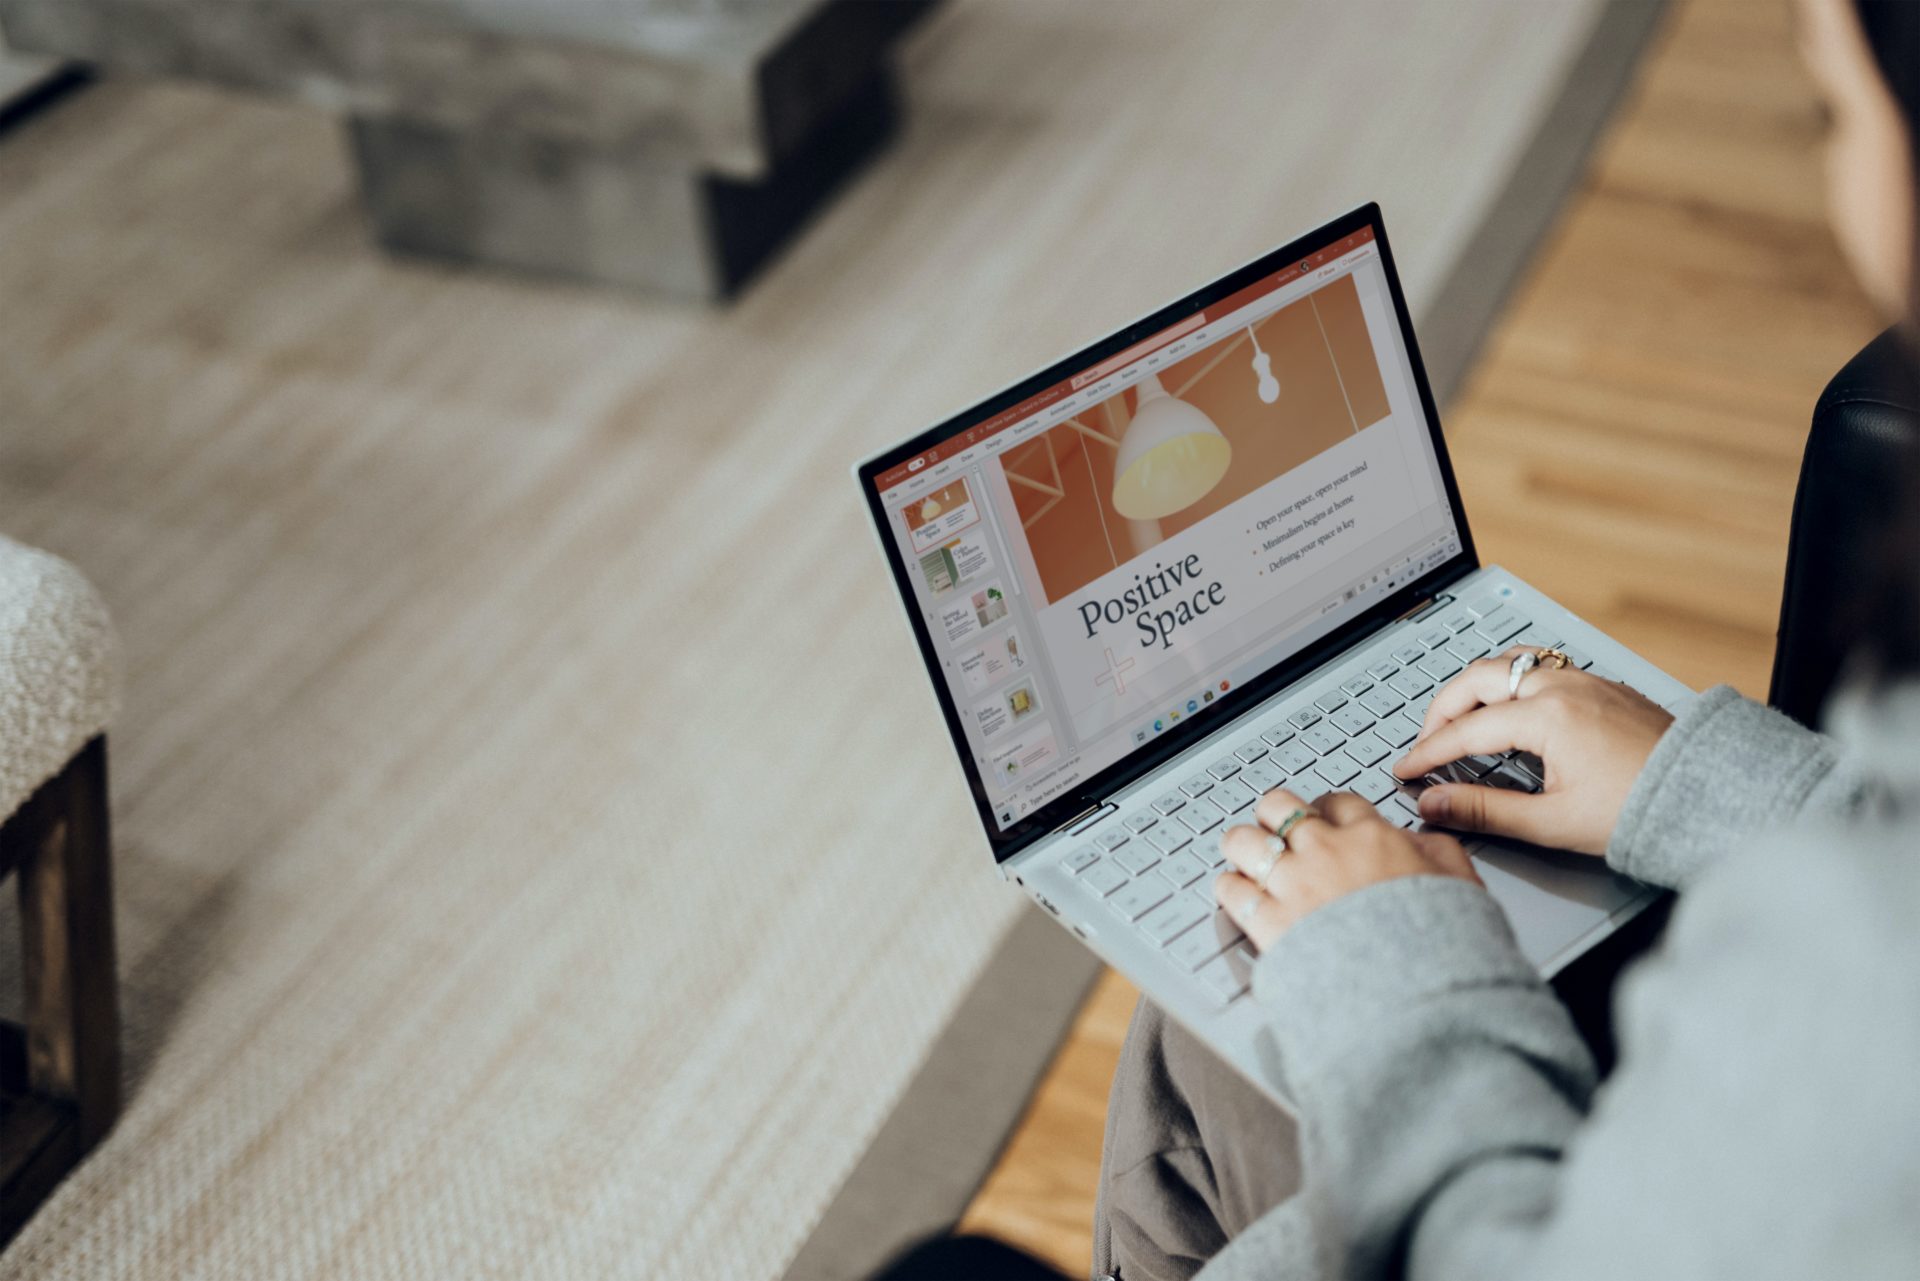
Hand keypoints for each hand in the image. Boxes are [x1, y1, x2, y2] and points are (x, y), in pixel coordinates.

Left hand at [1215, 788, 1479, 951]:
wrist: (1418, 994)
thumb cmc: (1443, 945)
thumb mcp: (1461, 884)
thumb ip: (1438, 851)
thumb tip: (1422, 838)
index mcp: (1372, 838)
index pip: (1338, 802)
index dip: (1325, 807)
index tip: (1322, 816)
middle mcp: (1326, 853)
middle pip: (1279, 807)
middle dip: (1273, 814)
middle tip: (1274, 827)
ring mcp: (1294, 886)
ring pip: (1244, 840)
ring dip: (1242, 844)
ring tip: (1242, 852)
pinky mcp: (1270, 923)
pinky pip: (1232, 890)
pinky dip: (1229, 887)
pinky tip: (1233, 891)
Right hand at [1390, 648, 1673, 855]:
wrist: (1705, 797)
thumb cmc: (1639, 811)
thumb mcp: (1551, 822)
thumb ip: (1484, 811)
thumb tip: (1434, 805)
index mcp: (1547, 717)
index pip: (1466, 730)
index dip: (1428, 752)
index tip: (1407, 770)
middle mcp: (1563, 687)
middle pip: (1478, 680)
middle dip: (1443, 709)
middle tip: (1427, 741)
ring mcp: (1586, 681)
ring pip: (1511, 664)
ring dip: (1477, 688)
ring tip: (1462, 719)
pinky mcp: (1604, 686)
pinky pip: (1542, 669)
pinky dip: (1511, 685)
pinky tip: (1511, 711)